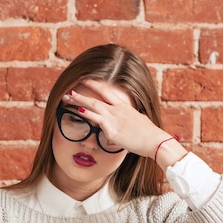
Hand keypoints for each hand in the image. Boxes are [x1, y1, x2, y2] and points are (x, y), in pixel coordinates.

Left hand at [62, 79, 186, 168]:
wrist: (156, 141)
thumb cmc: (150, 135)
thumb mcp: (140, 123)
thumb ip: (132, 121)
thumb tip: (131, 123)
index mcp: (125, 108)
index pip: (108, 93)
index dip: (96, 85)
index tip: (85, 80)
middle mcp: (119, 110)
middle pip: (97, 98)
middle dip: (82, 94)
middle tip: (68, 91)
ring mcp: (116, 119)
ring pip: (94, 106)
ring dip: (79, 101)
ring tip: (67, 98)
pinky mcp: (113, 130)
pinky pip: (98, 120)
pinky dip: (88, 114)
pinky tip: (79, 111)